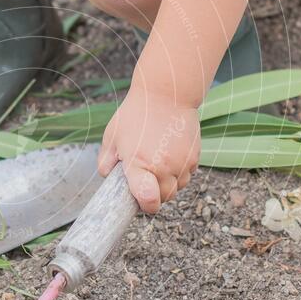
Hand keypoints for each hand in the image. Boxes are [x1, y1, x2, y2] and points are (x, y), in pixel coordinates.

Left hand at [98, 80, 200, 212]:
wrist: (166, 93)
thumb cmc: (135, 114)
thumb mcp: (112, 136)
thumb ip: (106, 161)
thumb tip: (107, 177)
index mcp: (139, 164)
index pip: (148, 201)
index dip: (145, 206)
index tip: (140, 202)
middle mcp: (164, 166)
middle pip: (164, 198)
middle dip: (155, 194)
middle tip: (144, 179)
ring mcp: (182, 162)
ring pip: (178, 187)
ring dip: (168, 183)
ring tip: (157, 164)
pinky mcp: (195, 156)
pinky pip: (188, 174)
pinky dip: (179, 172)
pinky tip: (169, 155)